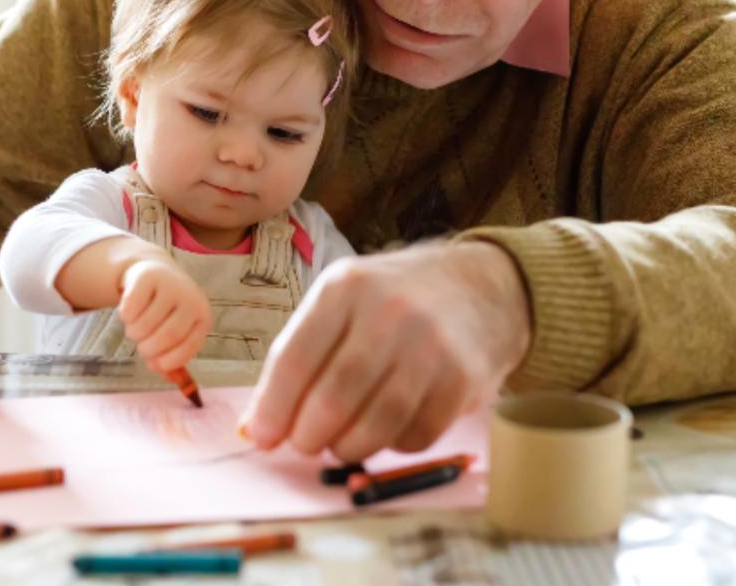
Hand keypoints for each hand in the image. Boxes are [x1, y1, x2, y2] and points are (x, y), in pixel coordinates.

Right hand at [118, 258, 212, 372]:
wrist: (156, 272)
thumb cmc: (168, 309)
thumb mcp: (177, 329)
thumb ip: (173, 353)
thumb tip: (169, 379)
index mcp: (202, 316)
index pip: (190, 345)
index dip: (171, 360)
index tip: (153, 366)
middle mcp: (191, 299)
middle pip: (169, 335)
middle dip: (150, 348)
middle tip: (142, 348)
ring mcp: (170, 286)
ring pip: (146, 323)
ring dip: (135, 334)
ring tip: (135, 330)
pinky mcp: (148, 277)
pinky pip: (131, 307)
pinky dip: (126, 317)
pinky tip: (129, 313)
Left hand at [239, 241, 531, 461]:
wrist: (480, 288)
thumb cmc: (394, 300)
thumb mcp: (341, 304)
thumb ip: (298, 357)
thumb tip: (255, 427)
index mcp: (345, 287)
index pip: (294, 360)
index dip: (272, 408)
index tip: (261, 438)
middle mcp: (388, 312)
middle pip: (332, 398)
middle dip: (307, 435)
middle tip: (304, 444)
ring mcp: (430, 346)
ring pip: (374, 424)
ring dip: (347, 447)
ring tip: (340, 444)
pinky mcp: (463, 380)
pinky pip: (415, 435)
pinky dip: (391, 446)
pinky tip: (385, 432)